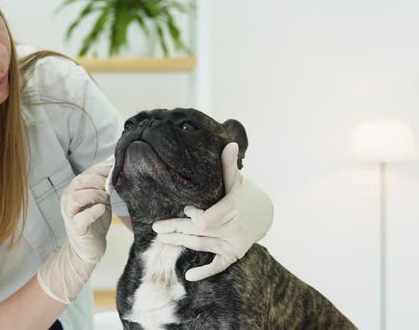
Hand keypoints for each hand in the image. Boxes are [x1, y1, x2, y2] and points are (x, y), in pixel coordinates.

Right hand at [60, 156, 113, 264]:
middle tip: (112, 184)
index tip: (116, 168)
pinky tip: (102, 209)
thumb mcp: (101, 199)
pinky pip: (81, 218)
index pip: (85, 173)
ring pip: (77, 197)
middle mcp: (68, 200)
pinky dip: (93, 211)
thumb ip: (105, 184)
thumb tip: (115, 163)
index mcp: (74, 190)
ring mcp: (70, 214)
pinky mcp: (76, 228)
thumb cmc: (95, 221)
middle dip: (98, 180)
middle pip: (80, 182)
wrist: (87, 248)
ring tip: (107, 197)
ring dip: (95, 194)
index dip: (101, 169)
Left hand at [152, 143, 272, 280]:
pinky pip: (218, 265)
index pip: (207, 219)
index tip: (185, 210)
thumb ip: (229, 166)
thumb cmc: (245, 194)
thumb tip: (229, 144)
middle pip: (199, 232)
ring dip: (181, 243)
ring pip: (202, 245)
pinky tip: (188, 276)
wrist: (264, 214)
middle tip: (156, 228)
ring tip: (162, 239)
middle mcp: (232, 229)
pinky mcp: (233, 254)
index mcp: (232, 209)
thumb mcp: (237, 180)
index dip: (194, 217)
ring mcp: (233, 244)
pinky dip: (205, 271)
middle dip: (176, 230)